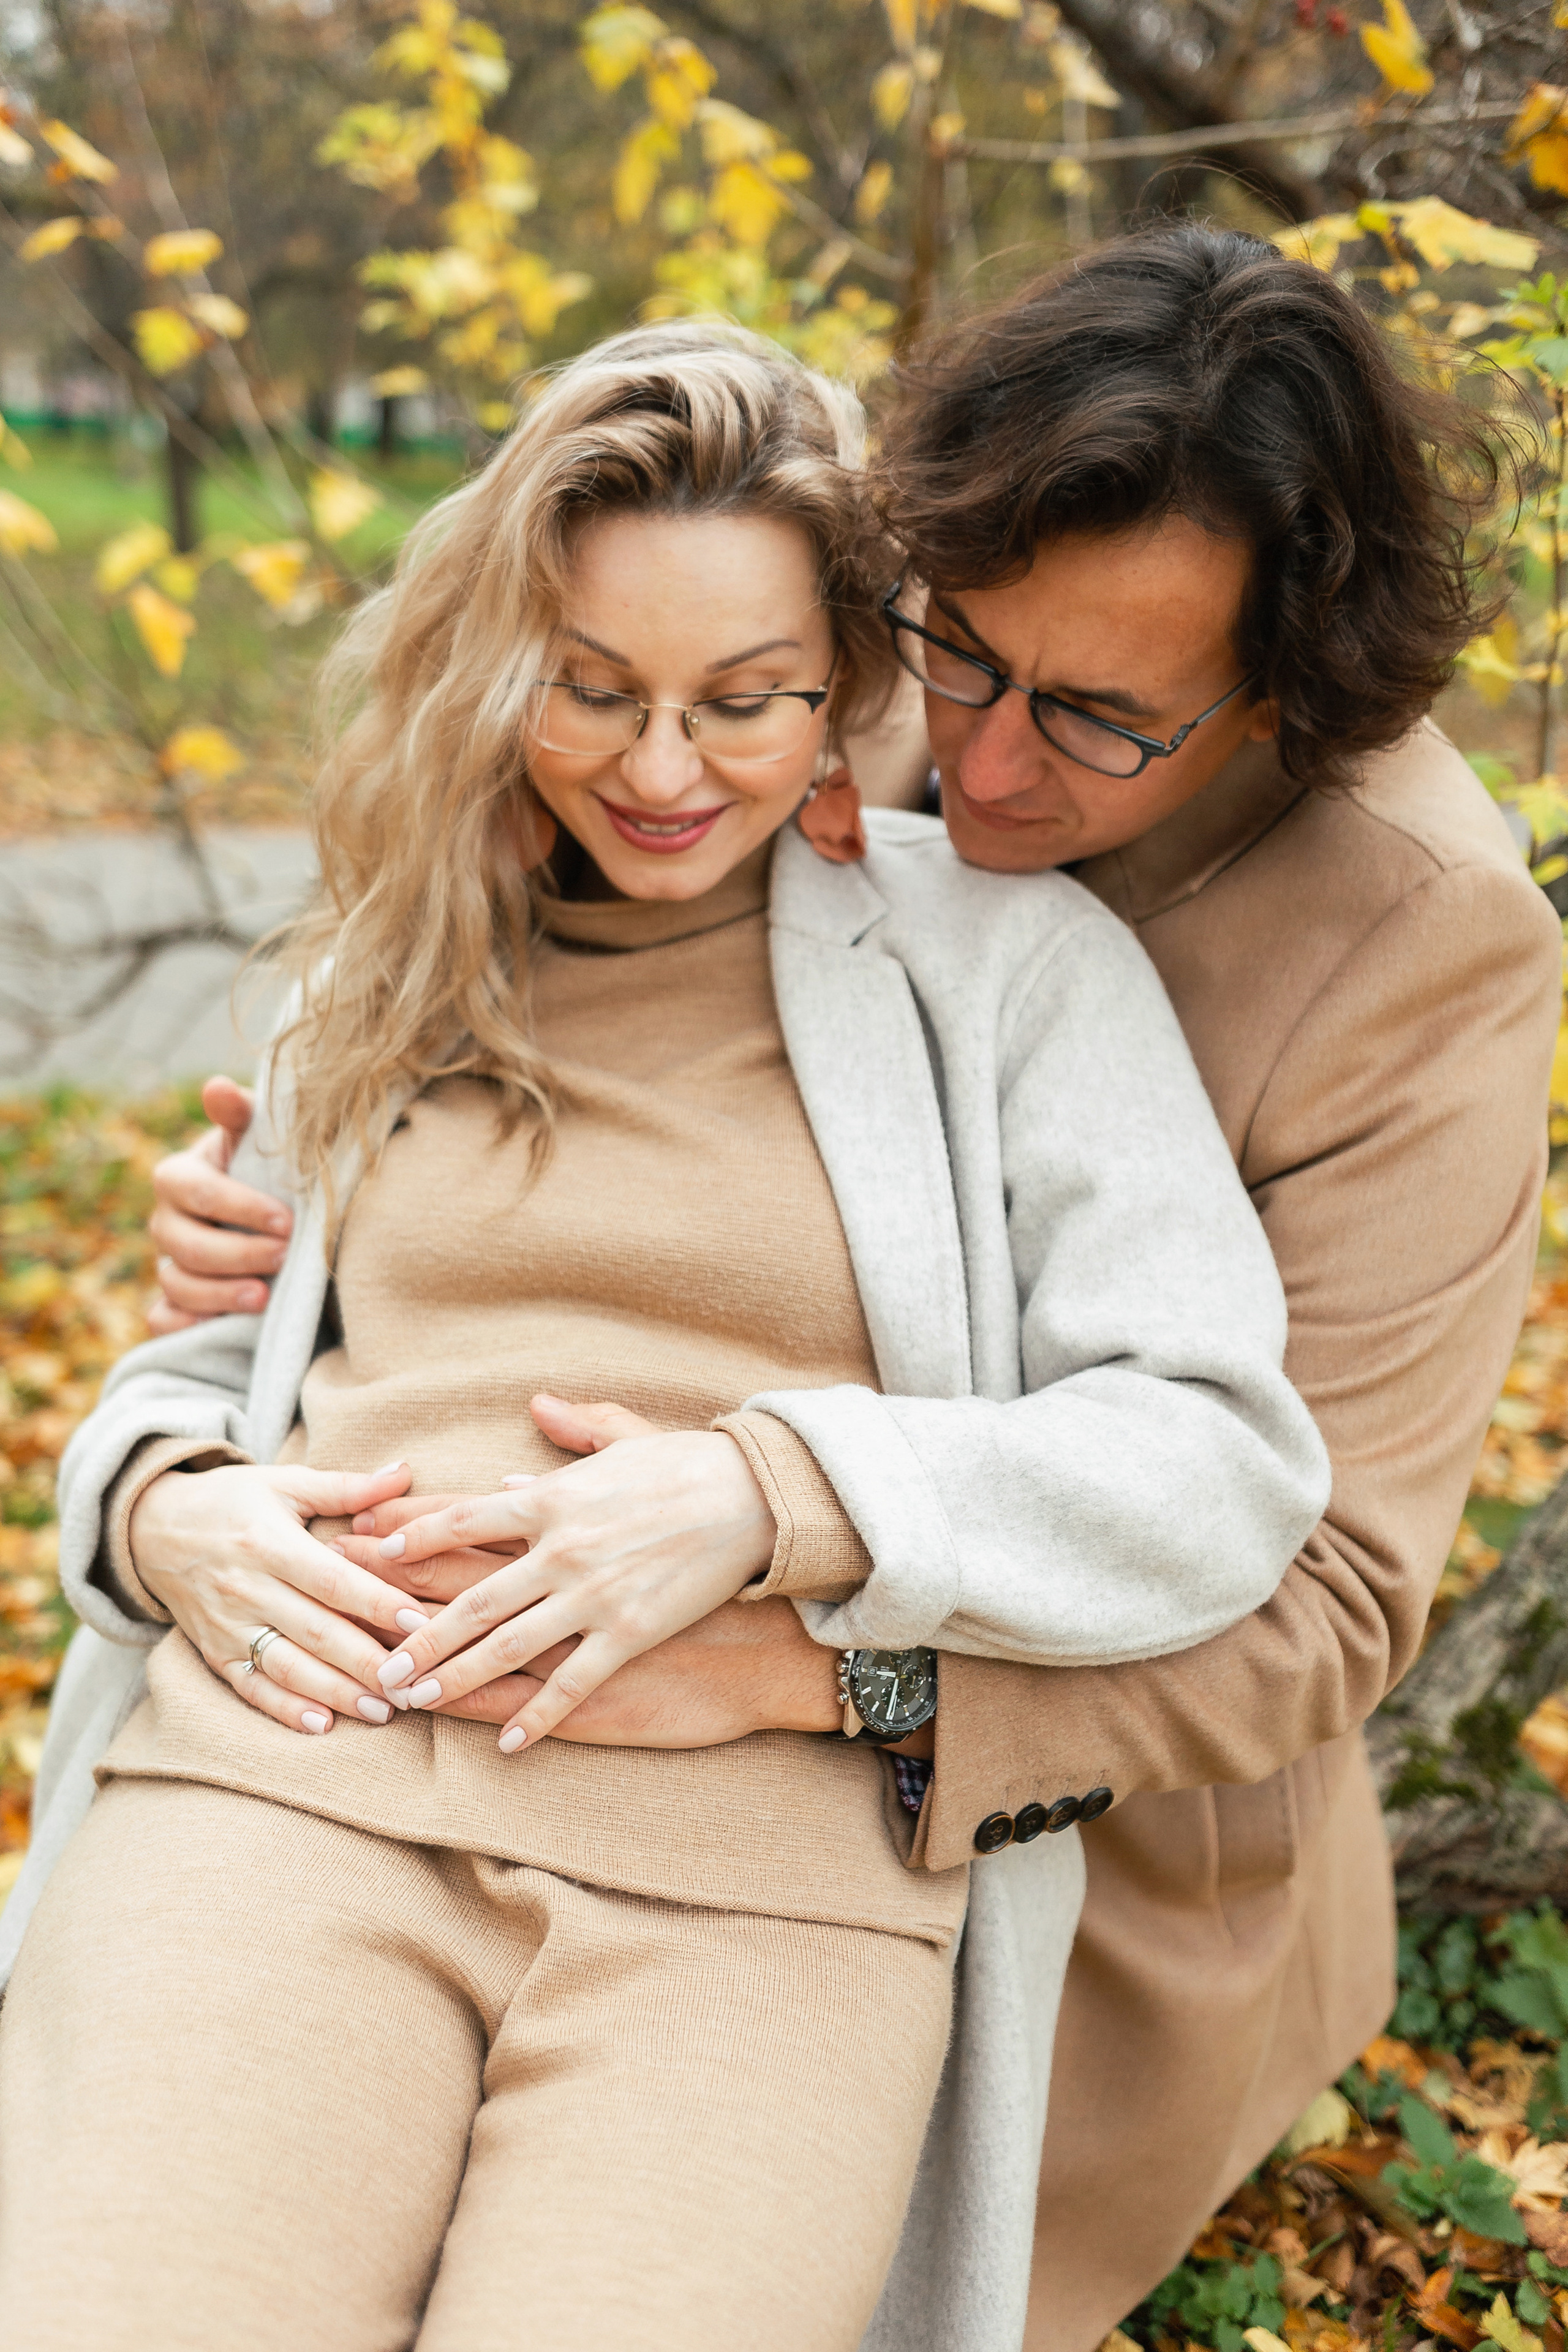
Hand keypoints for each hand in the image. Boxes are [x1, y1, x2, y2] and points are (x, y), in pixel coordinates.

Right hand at [129, 1458, 428, 1733]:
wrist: (151, 1528)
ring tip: (385, 1710)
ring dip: (337, 1693)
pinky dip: (284, 1710)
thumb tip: (404, 1473)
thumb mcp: (284, 1482)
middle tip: (414, 1682)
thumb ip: (345, 1486)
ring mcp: (228, 1626)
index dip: (375, 1602)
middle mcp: (247, 1589)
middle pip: (316, 1632)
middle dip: (368, 1662)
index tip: (419, 1622)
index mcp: (269, 1543)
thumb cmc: (232, 1501)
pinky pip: (251, 1688)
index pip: (331, 1580)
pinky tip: (322, 1725)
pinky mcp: (214, 1653)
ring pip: (288, 1667)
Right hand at [147, 1077, 283, 1333]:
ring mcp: (169, 1265)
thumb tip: (216, 1087)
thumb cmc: (268, 1171)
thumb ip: (242, 1114)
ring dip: (220, 1294)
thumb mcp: (261, 1140)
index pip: (195, 1191)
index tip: (288, 1221)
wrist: (279, 1217)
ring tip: (265, 1297)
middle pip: (186, 1245)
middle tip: (285, 1257)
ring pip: (177, 1285)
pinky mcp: (176, 1304)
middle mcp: (167, 1223)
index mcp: (180, 1177)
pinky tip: (219, 1328)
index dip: (239, 1207)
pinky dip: (185, 1327)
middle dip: (237, 1253)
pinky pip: (163, 1322)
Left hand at [367, 1394, 777, 1746]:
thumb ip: (576, 1430)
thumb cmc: (691, 1463)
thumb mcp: (626, 1437)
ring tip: (412, 1701)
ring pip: (505, 1646)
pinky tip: (506, 1743)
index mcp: (553, 1499)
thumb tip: (537, 1410)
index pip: (464, 1519)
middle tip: (374, 1663)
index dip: (415, 1540)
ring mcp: (591, 1596)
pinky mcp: (628, 1634)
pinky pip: (571, 1685)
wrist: (755, 1498)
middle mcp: (560, 1550)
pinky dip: (536, 1716)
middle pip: (469, 1596)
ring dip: (453, 1676)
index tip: (374, 1557)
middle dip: (416, 1633)